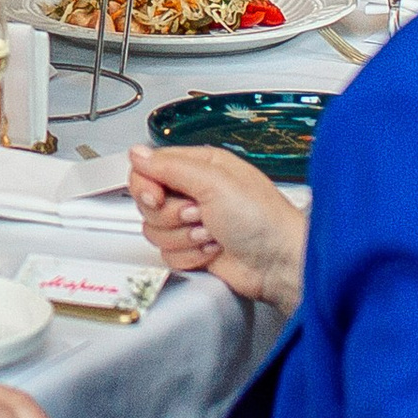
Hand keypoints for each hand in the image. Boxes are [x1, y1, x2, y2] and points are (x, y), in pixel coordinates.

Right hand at [130, 145, 308, 312]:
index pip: (149, 168)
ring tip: (212, 232)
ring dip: (184, 236)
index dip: (146, 185)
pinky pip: (168, 254)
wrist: (280, 264)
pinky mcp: (194, 250)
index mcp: (200, 165)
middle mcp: (194, 192)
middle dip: (171, 214)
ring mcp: (193, 223)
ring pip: (155, 231)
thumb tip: (137, 153)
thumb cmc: (263, 219)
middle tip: (198, 213)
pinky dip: (190, 255)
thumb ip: (170, 166)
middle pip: (148, 202)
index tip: (158, 196)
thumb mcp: (214, 182)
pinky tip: (213, 249)